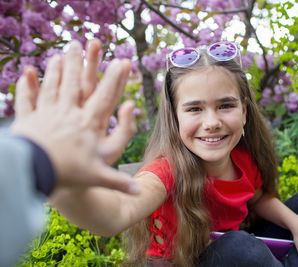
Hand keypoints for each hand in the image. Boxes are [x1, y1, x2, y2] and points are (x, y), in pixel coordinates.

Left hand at [11, 40, 138, 193]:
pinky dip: (27, 85)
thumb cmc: (69, 173)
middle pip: (76, 83)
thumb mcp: (99, 177)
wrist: (33, 172)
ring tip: (60, 54)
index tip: (122, 61)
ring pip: (54, 86)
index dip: (116, 79)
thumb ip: (120, 181)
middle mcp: (69, 112)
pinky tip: (27, 73)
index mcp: (89, 123)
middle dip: (80, 63)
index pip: (106, 97)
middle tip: (81, 43)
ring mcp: (47, 113)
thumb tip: (139, 188)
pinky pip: (27, 98)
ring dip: (57, 69)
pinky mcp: (28, 119)